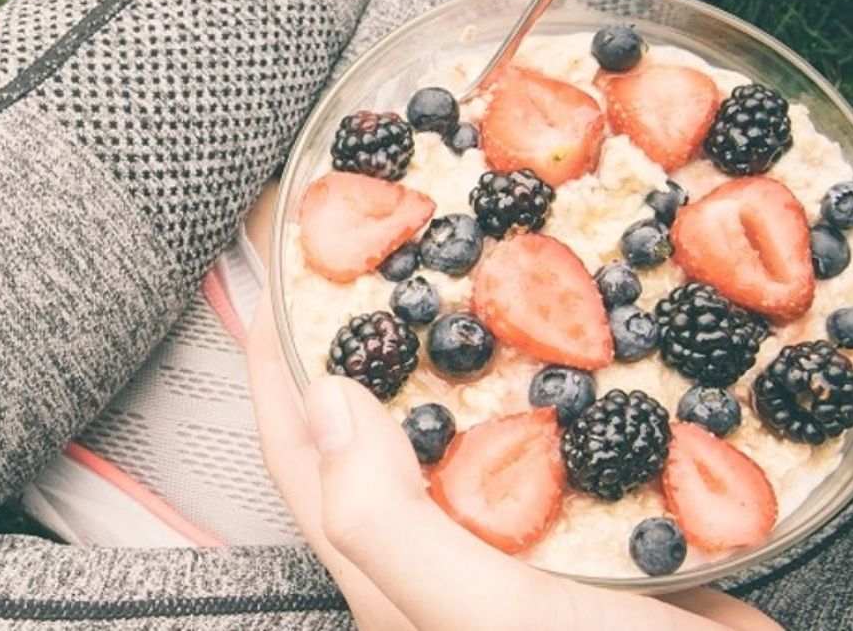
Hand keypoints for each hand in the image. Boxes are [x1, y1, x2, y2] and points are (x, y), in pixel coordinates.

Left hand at [245, 287, 780, 630]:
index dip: (279, 365)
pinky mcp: (573, 523)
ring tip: (461, 276)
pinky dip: (534, 377)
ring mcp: (507, 537)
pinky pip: (533, 432)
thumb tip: (327, 403)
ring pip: (456, 423)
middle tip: (374, 256)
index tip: (282, 278)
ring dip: (450, 351)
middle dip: (361, 340)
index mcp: (390, 575)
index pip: (302, 454)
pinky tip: (563, 339)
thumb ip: (392, 524)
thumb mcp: (492, 613)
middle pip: (373, 427)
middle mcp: (440, 550)